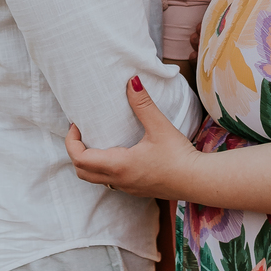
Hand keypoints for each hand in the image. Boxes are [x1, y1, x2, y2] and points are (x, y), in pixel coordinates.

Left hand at [65, 78, 198, 199]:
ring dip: (88, 161)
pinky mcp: (136, 189)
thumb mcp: (159, 126)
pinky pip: (109, 181)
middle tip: (82, 132)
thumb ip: (142, 104)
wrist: (198, 181)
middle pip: (81, 172)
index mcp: (118, 165)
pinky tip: (117, 152)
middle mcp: (118, 180)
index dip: (72, 141)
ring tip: (97, 140)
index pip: (80, 158)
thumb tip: (131, 81)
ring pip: (94, 179)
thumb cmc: (179, 156)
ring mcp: (126, 187)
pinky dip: (102, 168)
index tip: (76, 124)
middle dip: (76, 152)